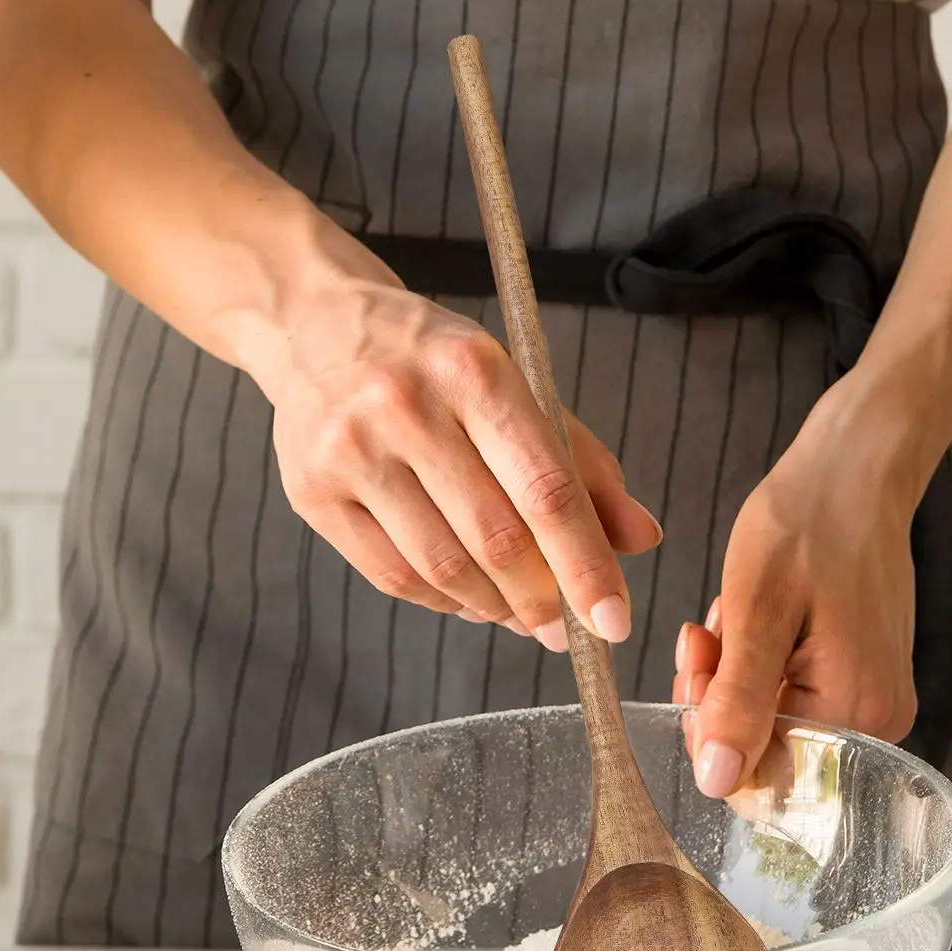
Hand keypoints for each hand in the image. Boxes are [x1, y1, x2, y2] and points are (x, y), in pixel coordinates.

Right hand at [261, 227, 659, 646]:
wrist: (314, 324)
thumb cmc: (432, 361)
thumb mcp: (515, 385)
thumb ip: (582, 464)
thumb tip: (640, 540)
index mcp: (474, 371)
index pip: (546, 489)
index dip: (587, 565)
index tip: (614, 620)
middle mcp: (407, 407)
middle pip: (495, 539)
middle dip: (541, 600)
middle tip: (563, 626)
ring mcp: (352, 450)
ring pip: (442, 568)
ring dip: (493, 606)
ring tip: (516, 611)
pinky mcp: (312, 490)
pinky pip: (392, 576)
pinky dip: (440, 601)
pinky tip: (465, 597)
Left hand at [672, 393, 920, 796]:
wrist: (855, 472)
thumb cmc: (807, 524)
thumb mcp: (755, 612)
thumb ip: (736, 702)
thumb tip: (718, 784)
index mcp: (855, 712)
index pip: (758, 777)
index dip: (709, 731)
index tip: (699, 662)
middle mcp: (876, 722)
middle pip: (764, 751)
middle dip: (717, 696)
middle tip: (706, 634)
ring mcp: (873, 702)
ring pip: (769, 722)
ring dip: (731, 674)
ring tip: (731, 615)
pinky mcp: (862, 680)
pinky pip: (789, 696)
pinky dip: (756, 663)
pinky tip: (753, 618)